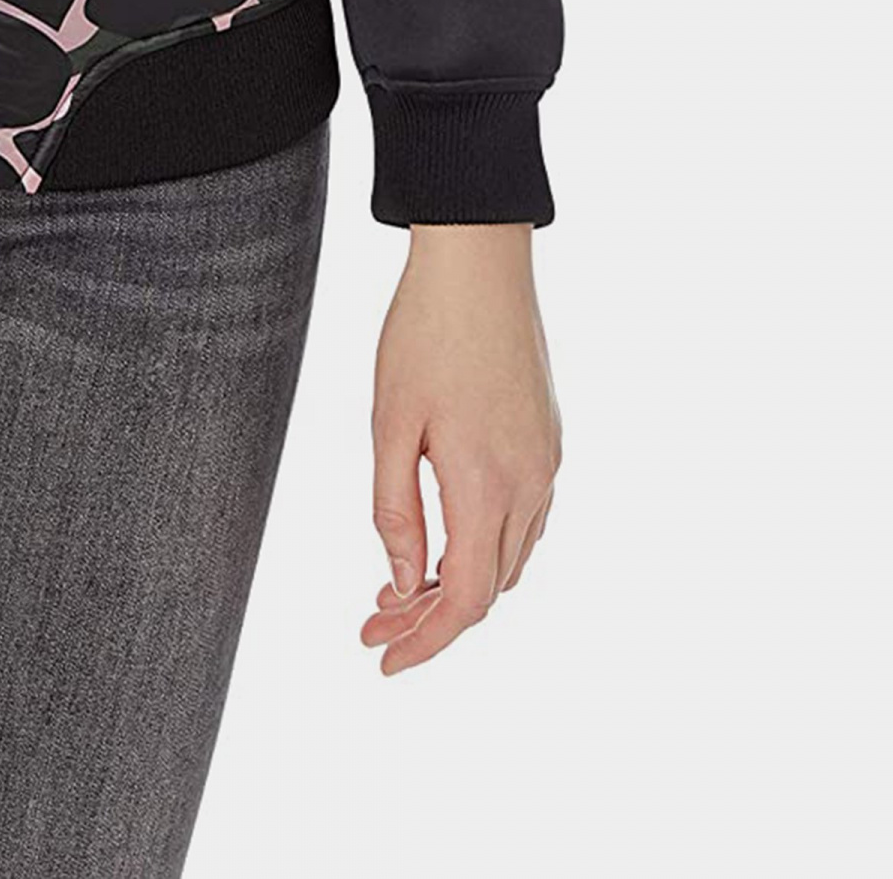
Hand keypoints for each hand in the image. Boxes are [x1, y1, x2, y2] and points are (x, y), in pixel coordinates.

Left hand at [362, 223, 559, 675]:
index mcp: (487, 482)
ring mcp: (547, 461)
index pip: (466, 598)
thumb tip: (403, 582)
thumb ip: (396, 509)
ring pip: (510, 558)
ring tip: (397, 587)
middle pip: (489, 587)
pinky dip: (484, 547)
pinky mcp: (548, 439)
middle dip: (431, 618)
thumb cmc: (425, 331)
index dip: (426, 641)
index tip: (384, 660)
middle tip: (371, 623)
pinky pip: (523, 521)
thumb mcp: (390, 422)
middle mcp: (531, 482)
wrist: (480, 260)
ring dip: (459, 584)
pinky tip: (443, 539)